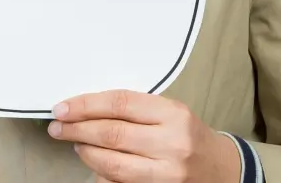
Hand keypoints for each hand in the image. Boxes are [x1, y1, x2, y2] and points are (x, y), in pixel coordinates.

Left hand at [47, 90, 240, 182]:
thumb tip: (85, 109)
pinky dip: (102, 175)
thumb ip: (134, 110)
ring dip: (86, 153)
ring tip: (76, 144)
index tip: (62, 108)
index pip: (119, 104)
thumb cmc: (190, 137)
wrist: (222, 170)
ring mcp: (168, 174)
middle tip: (58, 127)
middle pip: (111, 134)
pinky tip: (96, 166)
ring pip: (112, 164)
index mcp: (174, 114)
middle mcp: (172, 144)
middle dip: (77, 129)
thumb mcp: (170, 112)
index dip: (85, 105)